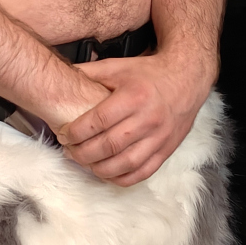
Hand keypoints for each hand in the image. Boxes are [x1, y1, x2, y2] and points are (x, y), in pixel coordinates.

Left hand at [56, 47, 215, 185]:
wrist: (186, 79)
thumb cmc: (148, 73)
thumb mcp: (118, 67)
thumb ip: (88, 73)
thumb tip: (58, 77)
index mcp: (134, 96)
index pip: (98, 121)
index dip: (76, 132)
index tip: (64, 134)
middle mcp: (148, 119)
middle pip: (109, 146)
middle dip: (83, 153)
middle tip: (69, 151)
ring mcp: (159, 137)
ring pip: (124, 164)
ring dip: (99, 169)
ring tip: (85, 163)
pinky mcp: (166, 150)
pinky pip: (142, 172)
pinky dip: (122, 178)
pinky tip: (107, 173)